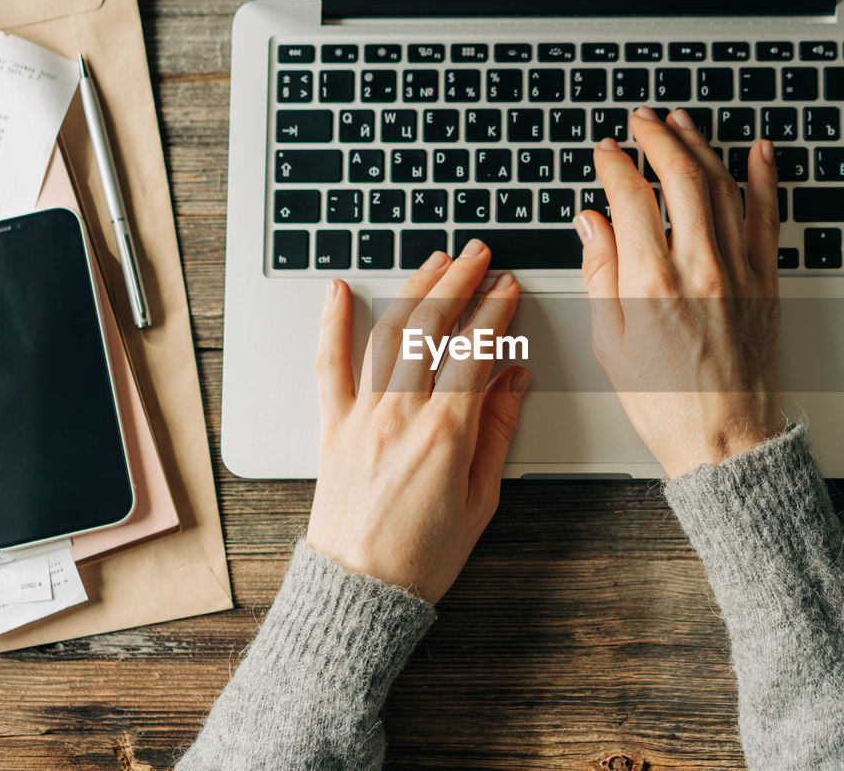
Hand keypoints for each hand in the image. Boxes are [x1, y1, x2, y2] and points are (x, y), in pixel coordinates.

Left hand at [306, 242, 530, 604]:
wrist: (360, 588)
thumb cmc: (423, 555)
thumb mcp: (481, 497)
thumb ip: (498, 431)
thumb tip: (515, 378)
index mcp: (446, 433)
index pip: (477, 351)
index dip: (497, 312)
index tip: (509, 289)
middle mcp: (401, 415)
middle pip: (432, 328)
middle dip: (459, 282)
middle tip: (478, 256)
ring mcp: (362, 417)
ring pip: (388, 335)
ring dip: (413, 290)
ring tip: (434, 262)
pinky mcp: (332, 427)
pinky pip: (329, 366)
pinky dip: (332, 324)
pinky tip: (340, 290)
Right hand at [576, 107, 786, 478]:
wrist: (726, 439)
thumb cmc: (667, 402)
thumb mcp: (612, 343)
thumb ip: (601, 273)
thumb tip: (592, 223)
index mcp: (651, 283)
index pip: (631, 197)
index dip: (614, 164)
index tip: (606, 152)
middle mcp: (699, 267)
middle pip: (680, 175)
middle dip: (657, 137)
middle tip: (642, 121)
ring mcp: (738, 270)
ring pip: (722, 185)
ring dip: (700, 145)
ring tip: (682, 122)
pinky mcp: (766, 281)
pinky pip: (767, 215)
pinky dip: (764, 178)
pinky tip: (757, 152)